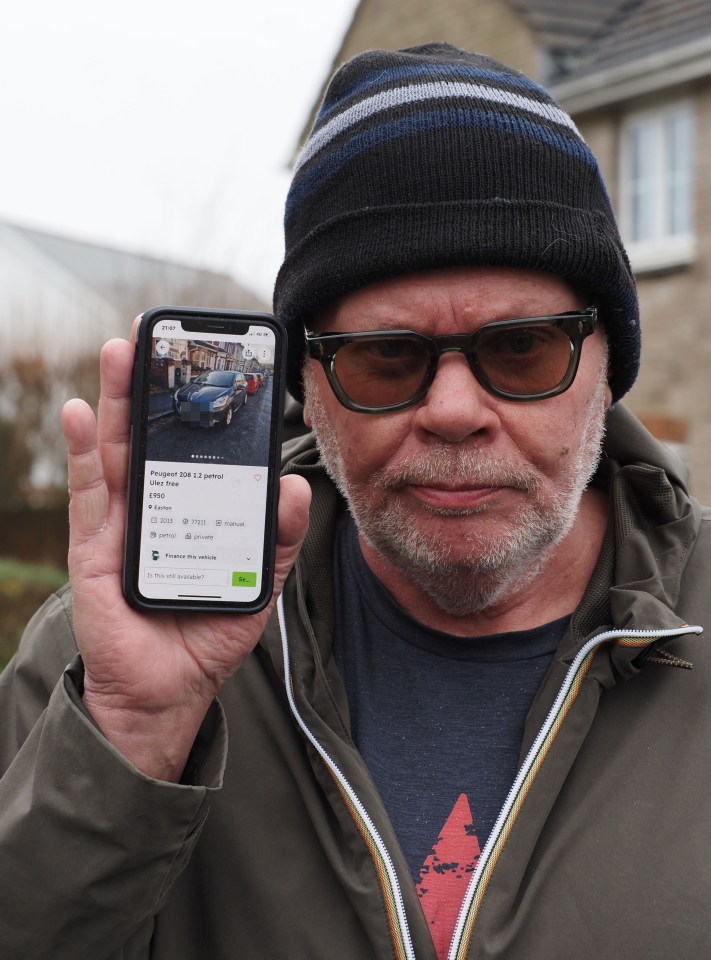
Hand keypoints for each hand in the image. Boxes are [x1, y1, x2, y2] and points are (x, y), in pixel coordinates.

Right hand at [62, 331, 310, 781]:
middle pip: (149, 432)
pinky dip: (82, 450)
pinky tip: (79, 410)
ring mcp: (120, 523)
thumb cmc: (207, 634)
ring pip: (116, 448)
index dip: (198, 402)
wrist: (169, 690)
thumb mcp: (258, 580)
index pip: (194, 445)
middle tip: (156, 331)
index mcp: (191, 507)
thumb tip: (295, 487)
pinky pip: (89, 492)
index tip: (210, 357)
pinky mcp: (95, 547)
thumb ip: (279, 536)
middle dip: (151, 381)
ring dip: (116, 398)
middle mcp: (152, 506)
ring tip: (121, 350)